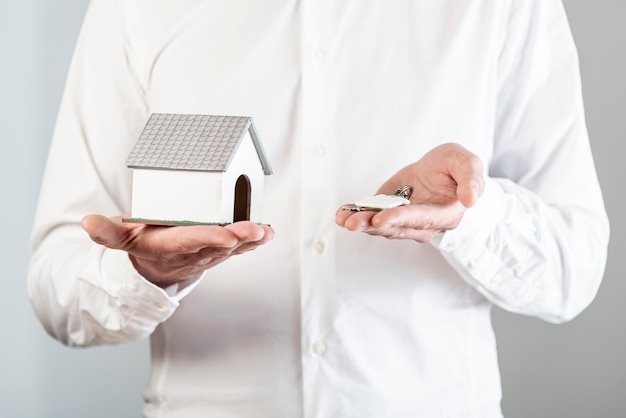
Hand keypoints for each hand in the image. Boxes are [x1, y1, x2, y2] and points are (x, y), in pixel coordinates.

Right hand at [81, 215, 273, 287]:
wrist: (155, 268)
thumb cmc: (141, 243)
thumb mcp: (121, 237)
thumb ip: (106, 232)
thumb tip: (86, 223)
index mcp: (168, 246)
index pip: (190, 241)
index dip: (209, 238)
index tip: (227, 236)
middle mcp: (191, 253)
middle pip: (216, 245)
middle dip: (237, 238)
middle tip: (256, 230)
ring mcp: (207, 255)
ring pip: (230, 248)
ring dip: (250, 240)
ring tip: (266, 232)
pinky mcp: (217, 252)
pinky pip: (237, 248)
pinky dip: (252, 242)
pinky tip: (267, 234)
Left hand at [335, 143, 484, 242]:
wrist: (442, 169)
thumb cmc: (457, 167)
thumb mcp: (467, 163)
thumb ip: (471, 179)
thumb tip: (471, 199)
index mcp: (445, 214)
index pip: (420, 219)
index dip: (400, 218)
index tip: (380, 218)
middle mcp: (422, 224)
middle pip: (395, 228)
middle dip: (372, 225)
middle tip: (352, 223)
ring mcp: (403, 221)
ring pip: (380, 227)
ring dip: (360, 223)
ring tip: (343, 217)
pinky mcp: (388, 212)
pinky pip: (371, 217)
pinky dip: (356, 214)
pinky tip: (342, 212)